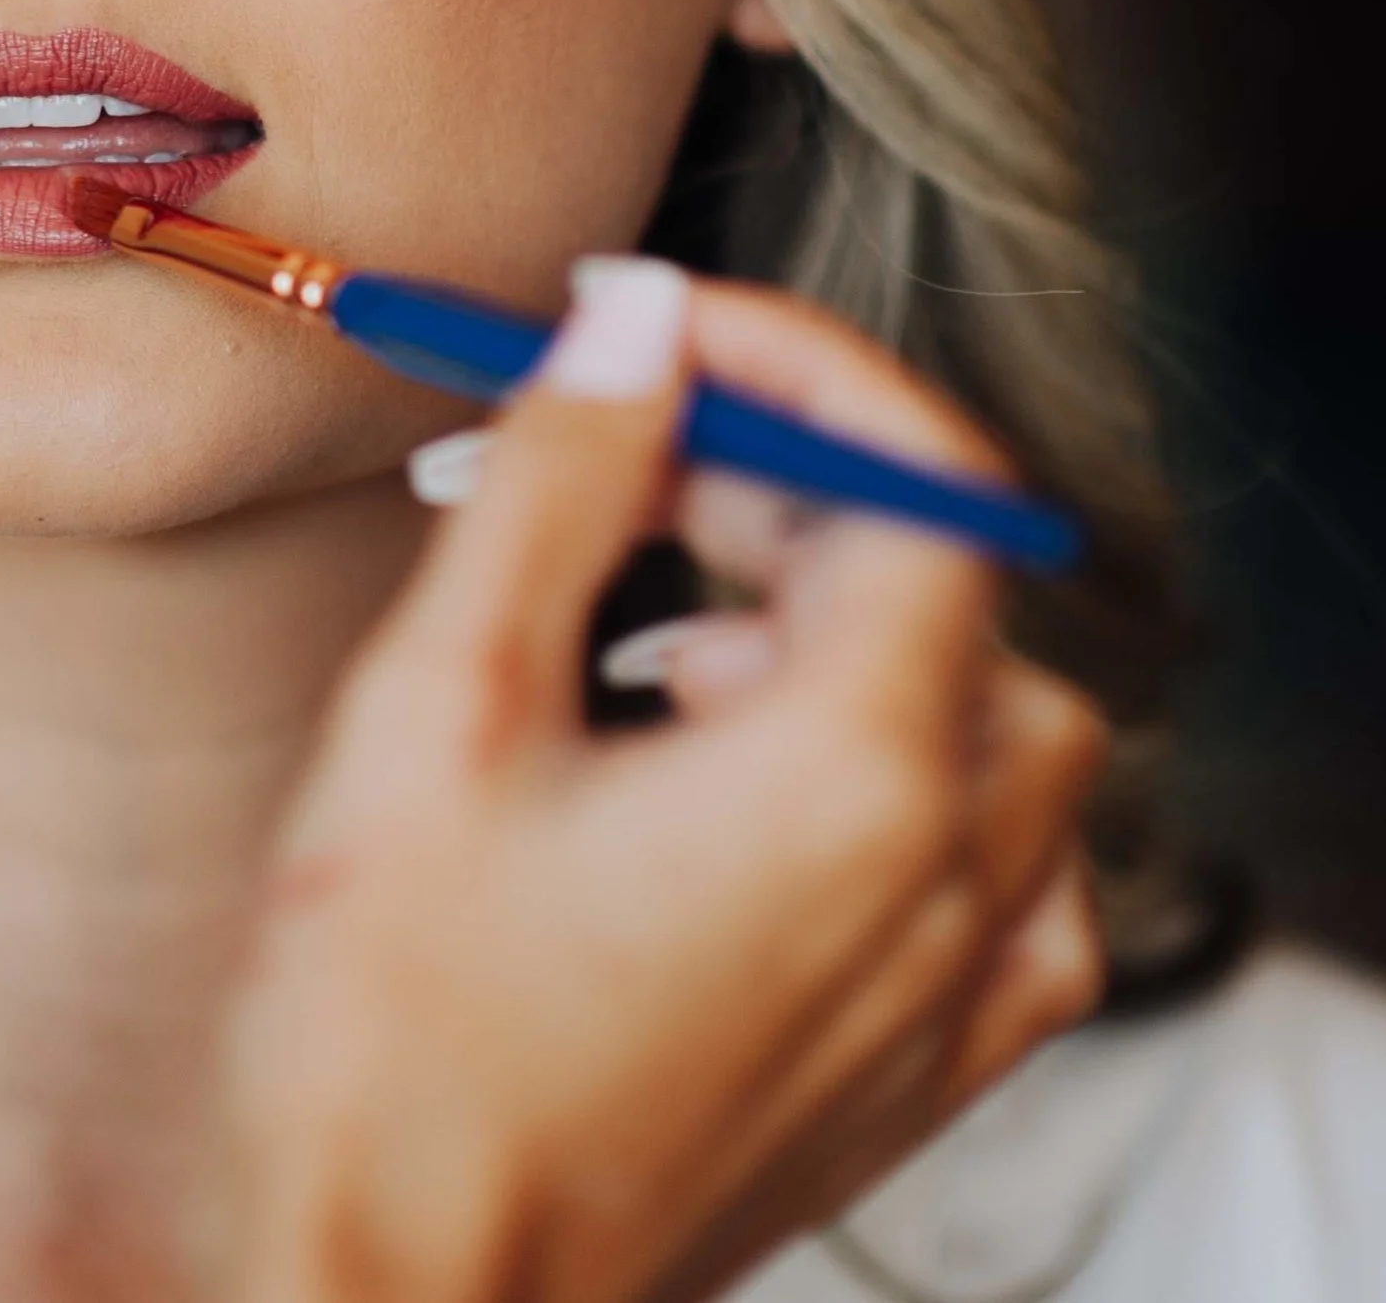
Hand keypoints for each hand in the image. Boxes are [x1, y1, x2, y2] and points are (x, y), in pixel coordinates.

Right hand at [217, 259, 1106, 1302]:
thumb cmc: (387, 1044)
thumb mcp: (442, 713)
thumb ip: (560, 488)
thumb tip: (635, 321)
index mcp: (856, 776)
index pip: (917, 479)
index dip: (793, 364)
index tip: (660, 327)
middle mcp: (952, 878)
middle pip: (944, 582)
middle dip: (783, 484)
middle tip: (615, 473)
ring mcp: (958, 986)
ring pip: (988, 710)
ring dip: (839, 623)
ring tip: (656, 648)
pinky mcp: (925, 1065)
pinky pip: (998, 860)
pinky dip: (898, 766)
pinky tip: (745, 783)